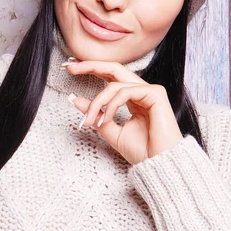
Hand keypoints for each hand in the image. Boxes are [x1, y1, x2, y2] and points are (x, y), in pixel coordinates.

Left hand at [63, 59, 182, 164]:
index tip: (70, 68)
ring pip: (115, 84)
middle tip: (70, 67)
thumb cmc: (143, 152)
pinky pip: (125, 91)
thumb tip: (75, 99)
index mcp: (133, 98)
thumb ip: (96, 115)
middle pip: (114, 69)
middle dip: (90, 65)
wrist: (159, 165)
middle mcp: (141, 92)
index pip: (111, 77)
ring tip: (90, 120)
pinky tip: (106, 118)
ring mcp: (150, 91)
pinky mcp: (155, 94)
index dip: (92, 69)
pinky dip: (111, 105)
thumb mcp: (111, 132)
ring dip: (97, 102)